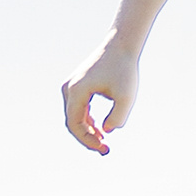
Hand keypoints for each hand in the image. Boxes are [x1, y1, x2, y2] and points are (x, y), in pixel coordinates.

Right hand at [62, 41, 140, 155]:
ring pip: (74, 116)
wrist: (121, 45)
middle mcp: (69, 88)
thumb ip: (118, 117)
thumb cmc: (125, 69)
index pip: (75, 124)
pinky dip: (87, 121)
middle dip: (87, 138)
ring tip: (103, 142)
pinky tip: (99, 129)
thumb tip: (106, 131)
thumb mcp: (126, 96)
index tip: (104, 148)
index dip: (87, 141)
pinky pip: (78, 108)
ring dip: (87, 131)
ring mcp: (71, 86)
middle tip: (105, 150)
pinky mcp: (77, 84)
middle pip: (72, 122)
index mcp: (76, 91)